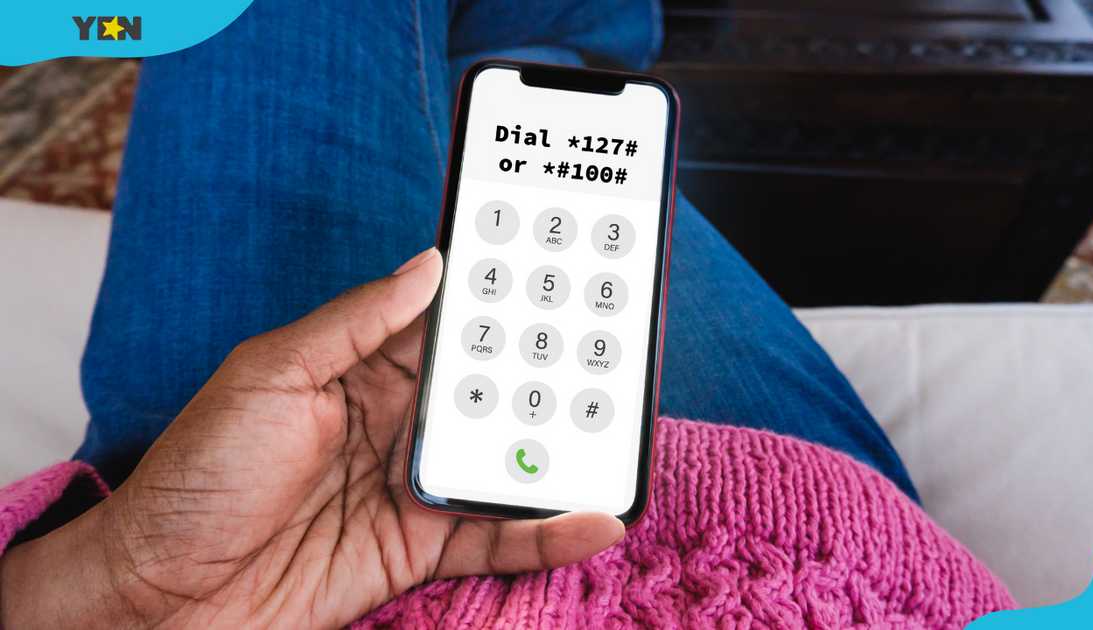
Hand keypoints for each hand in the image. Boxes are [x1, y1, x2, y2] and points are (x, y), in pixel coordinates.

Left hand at [0, 248, 623, 628]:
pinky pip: (494, 535)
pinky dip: (544, 532)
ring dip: (559, 450)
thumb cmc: (198, 476)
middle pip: (491, 392)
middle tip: (616, 352)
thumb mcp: (269, 375)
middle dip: (549, 373)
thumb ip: (355, 322)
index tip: (559, 271)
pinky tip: (588, 519)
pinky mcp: (421, 547)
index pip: (448, 326)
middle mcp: (396, 422)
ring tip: (620, 435)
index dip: (501, 300)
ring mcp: (413, 485)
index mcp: (362, 368)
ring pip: (504, 460)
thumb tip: (427, 267)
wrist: (161, 599)